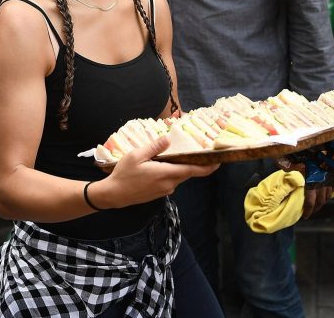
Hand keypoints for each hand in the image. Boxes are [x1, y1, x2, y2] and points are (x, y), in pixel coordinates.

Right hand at [97, 137, 218, 208]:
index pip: (193, 170)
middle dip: (193, 163)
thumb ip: (154, 147)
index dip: (208, 167)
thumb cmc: (124, 174)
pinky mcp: (159, 193)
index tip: (218, 161)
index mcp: (166, 174)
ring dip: (179, 167)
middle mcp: (169, 184)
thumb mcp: (136, 156)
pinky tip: (161, 165)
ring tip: (175, 155)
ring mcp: (164, 190)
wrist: (114, 194)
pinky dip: (171, 173)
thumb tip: (168, 139)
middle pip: (187, 172)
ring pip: (178, 177)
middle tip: (198, 150)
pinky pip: (170, 181)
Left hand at [281, 159, 332, 218]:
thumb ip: (288, 167)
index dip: (308, 211)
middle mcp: (321, 182)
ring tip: (316, 205)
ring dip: (322, 203)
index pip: (311, 201)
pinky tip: (324, 196)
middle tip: (310, 212)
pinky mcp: (333, 176)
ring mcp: (329, 179)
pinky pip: (332, 189)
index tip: (305, 216)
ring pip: (327, 196)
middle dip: (315, 209)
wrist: (319, 145)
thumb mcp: (293, 160)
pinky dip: (328, 194)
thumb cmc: (306, 153)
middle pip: (320, 201)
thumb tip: (281, 170)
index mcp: (311, 181)